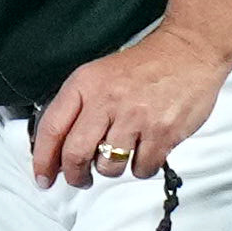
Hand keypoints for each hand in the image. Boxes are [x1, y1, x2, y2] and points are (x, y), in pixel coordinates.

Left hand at [30, 25, 230, 186]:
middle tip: (79, 179)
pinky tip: (145, 151)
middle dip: (74, 175)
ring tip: (121, 153)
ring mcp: (135, 117)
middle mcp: (107, 100)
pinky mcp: (163, 132)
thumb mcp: (99, 75)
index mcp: (85, 84)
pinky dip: (141, 168)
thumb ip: (78, 107)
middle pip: (75, 154)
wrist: (188, 51)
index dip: (43, 159)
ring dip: (111, 169)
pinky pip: (141, 169)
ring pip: (108, 166)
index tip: (43, 177)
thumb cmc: (143, 66)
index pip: (52, 128)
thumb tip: (58, 148)